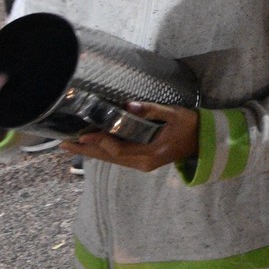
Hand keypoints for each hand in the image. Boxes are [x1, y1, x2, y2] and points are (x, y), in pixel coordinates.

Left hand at [61, 101, 198, 172]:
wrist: (204, 141)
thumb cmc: (191, 126)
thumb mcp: (175, 114)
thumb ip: (153, 110)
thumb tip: (130, 105)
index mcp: (150, 154)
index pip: (118, 149)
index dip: (100, 141)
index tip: (83, 134)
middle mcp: (143, 163)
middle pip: (109, 158)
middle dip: (87, 150)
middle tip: (64, 144)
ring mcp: (142, 164)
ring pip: (112, 159)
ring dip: (92, 152)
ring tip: (71, 145)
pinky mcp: (142, 161)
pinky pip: (118, 157)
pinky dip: (104, 151)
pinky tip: (92, 146)